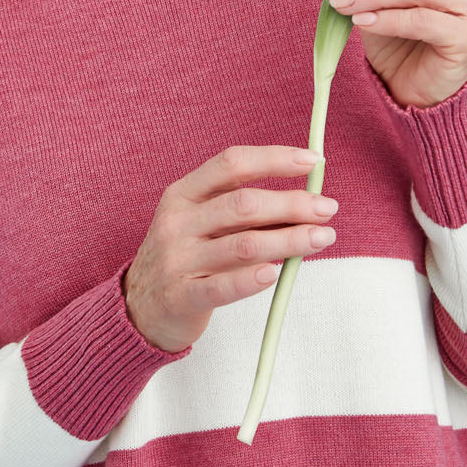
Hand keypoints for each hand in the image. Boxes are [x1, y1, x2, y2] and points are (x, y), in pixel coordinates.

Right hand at [122, 144, 339, 352]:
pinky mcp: (182, 296)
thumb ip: (241, 209)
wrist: (138, 307)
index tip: (313, 161)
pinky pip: (222, 287)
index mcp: (183, 194)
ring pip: (243, 245)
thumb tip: (306, 199)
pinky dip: (252, 279)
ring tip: (322, 238)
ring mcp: (177, 260)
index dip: (274, 158)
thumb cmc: (184, 257)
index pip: (232, 164)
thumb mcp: (199, 222)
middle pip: (243, 204)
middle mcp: (178, 222)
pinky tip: (275, 274)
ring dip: (290, 240)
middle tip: (327, 208)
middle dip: (292, 204)